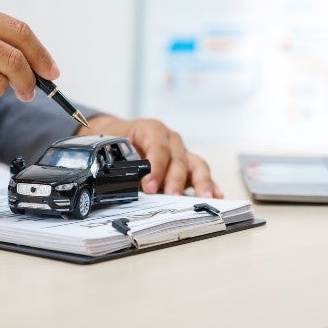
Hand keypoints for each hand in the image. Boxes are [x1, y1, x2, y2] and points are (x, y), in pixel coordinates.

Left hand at [77, 116, 222, 197]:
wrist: (118, 134)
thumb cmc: (116, 139)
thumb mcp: (111, 145)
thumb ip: (118, 162)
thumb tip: (120, 182)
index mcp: (152, 129)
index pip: (158, 148)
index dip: (155, 168)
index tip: (149, 186)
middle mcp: (171, 140)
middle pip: (178, 159)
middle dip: (175, 180)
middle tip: (172, 196)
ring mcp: (181, 152)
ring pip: (196, 165)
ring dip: (200, 182)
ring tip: (204, 197)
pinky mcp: (186, 166)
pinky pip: (200, 174)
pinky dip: (209, 184)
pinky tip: (216, 195)